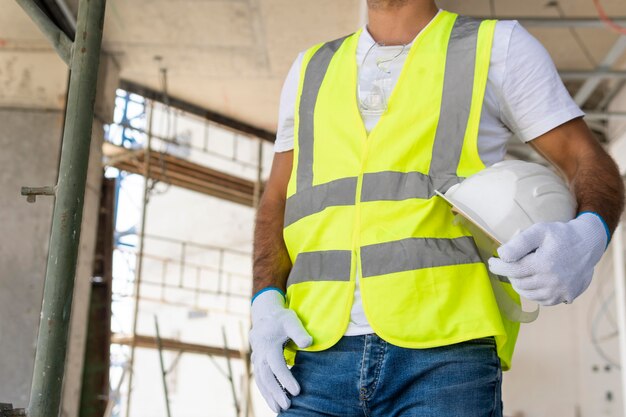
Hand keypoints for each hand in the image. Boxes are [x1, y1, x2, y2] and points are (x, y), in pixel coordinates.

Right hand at [249, 289, 312, 412]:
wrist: (265, 317)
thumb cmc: (281, 319)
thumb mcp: (291, 320)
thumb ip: (299, 332)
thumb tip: (308, 343)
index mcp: (268, 345)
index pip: (277, 365)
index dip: (286, 378)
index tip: (297, 391)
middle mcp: (260, 355)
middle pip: (266, 377)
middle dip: (276, 392)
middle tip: (287, 405)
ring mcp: (257, 360)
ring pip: (261, 381)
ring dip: (269, 396)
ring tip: (279, 409)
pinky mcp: (257, 365)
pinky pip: (259, 381)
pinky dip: (265, 393)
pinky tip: (273, 402)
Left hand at [488, 213, 607, 305]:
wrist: (588, 244)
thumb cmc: (560, 235)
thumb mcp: (539, 231)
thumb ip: (519, 243)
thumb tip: (502, 255)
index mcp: (543, 264)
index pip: (511, 270)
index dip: (498, 267)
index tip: (492, 262)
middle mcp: (552, 281)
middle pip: (518, 282)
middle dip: (509, 273)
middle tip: (509, 264)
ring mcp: (559, 291)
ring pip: (527, 294)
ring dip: (520, 284)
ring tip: (522, 271)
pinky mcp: (565, 297)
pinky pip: (541, 300)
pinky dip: (533, 292)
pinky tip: (535, 280)